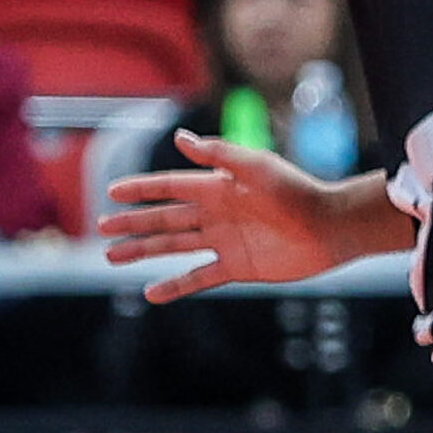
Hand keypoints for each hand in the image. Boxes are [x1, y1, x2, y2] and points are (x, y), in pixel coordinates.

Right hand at [99, 131, 348, 302]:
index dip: (143, 189)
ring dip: (143, 251)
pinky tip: (150, 292)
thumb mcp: (256, 168)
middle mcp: (218, 214)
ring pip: (175, 247)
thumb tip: (179, 139)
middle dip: (134, 222)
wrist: (332, 227)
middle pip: (166, 218)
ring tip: (112, 256)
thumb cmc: (298, 192)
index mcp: (220, 188)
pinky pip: (199, 278)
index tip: (112, 192)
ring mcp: (226, 242)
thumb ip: (218, 155)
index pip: (171, 186)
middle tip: (101, 226)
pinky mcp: (237, 267)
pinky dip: (175, 286)